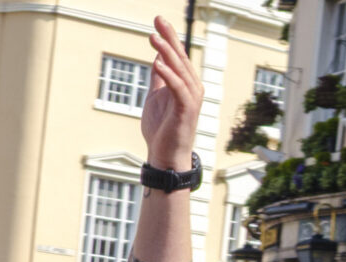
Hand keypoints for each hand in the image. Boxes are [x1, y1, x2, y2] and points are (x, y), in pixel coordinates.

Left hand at [139, 17, 202, 169]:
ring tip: (154, 37)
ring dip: (167, 52)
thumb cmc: (162, 130)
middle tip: (159, 20)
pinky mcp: (187, 109)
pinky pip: (178, 88)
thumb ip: (159, 78)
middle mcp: (192, 87)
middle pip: (179, 57)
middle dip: (169, 37)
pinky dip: (168, 75)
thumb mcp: (156, 97)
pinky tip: (157, 63)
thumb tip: (158, 57)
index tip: (159, 21)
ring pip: (180, 69)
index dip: (168, 37)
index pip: (176, 55)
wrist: (165, 156)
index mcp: (184, 83)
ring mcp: (191, 98)